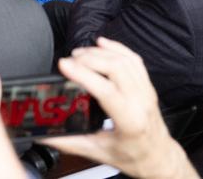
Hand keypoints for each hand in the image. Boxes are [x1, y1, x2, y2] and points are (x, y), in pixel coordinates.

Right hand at [42, 38, 197, 178]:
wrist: (159, 158)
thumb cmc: (133, 157)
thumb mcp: (97, 153)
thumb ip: (67, 143)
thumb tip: (43, 134)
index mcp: (129, 122)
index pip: (106, 91)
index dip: (83, 74)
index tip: (64, 65)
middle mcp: (141, 103)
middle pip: (116, 68)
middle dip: (89, 59)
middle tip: (69, 61)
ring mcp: (146, 92)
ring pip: (124, 60)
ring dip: (99, 52)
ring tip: (79, 54)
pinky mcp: (147, 86)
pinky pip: (134, 60)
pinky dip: (117, 47)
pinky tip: (102, 43)